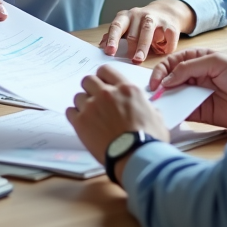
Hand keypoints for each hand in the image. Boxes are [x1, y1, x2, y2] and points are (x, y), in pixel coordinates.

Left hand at [66, 65, 169, 182]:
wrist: (135, 156)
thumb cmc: (149, 138)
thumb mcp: (156, 117)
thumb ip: (147, 107)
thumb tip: (148, 109)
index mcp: (126, 88)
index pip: (105, 70)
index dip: (102, 77)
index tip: (103, 85)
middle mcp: (107, 93)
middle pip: (88, 80)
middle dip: (90, 88)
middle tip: (95, 100)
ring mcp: (92, 106)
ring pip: (78, 96)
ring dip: (83, 104)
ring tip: (90, 116)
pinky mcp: (81, 122)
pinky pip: (70, 111)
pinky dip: (75, 116)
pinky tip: (82, 123)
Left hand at [100, 0, 195, 62]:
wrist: (166, 12)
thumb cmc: (141, 25)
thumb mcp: (127, 28)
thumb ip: (116, 36)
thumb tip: (102, 46)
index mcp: (126, 17)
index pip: (117, 27)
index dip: (112, 39)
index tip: (109, 51)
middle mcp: (139, 15)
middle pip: (133, 32)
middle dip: (131, 47)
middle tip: (128, 60)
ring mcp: (155, 18)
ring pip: (147, 31)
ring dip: (143, 47)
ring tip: (139, 59)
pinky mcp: (170, 24)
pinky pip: (167, 35)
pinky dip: (166, 45)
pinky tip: (163, 52)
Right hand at [148, 48, 226, 130]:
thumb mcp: (217, 62)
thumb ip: (190, 67)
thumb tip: (168, 78)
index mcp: (200, 60)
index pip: (174, 62)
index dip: (163, 70)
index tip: (157, 81)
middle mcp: (197, 76)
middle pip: (170, 78)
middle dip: (159, 84)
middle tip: (153, 93)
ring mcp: (198, 94)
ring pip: (174, 95)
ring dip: (165, 99)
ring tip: (157, 104)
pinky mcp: (201, 113)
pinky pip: (183, 111)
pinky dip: (174, 112)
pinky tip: (169, 113)